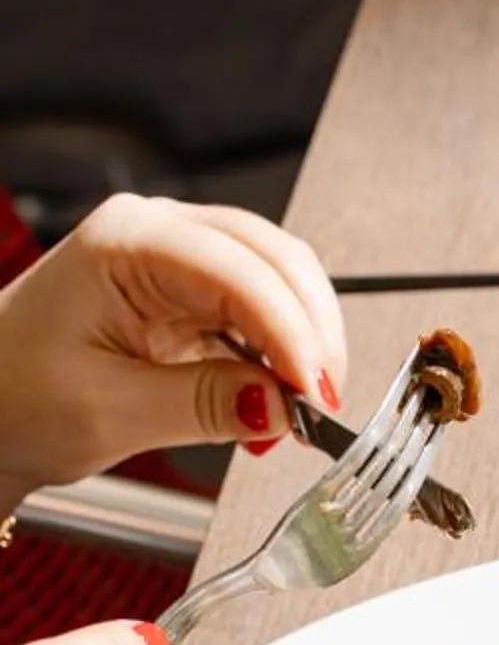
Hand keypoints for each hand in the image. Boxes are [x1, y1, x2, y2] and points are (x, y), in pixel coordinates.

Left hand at [0, 195, 347, 511]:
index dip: (292, 333)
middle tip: (322, 407)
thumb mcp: (107, 411)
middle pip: (277, 261)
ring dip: (306, 344)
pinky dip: (287, 355)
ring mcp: (181, 258)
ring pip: (283, 282)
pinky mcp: (196, 293)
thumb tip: (283, 405)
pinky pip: (268, 311)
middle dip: (312, 334)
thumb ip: (203, 405)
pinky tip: (280, 398)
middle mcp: (158, 233)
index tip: (315, 396)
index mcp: (124, 240)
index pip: (240, 272)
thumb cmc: (15, 397)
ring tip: (301, 409)